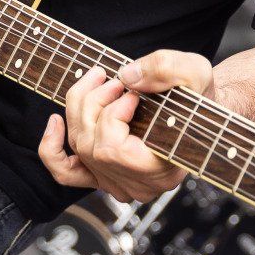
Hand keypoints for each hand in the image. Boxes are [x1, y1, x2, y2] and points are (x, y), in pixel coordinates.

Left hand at [35, 50, 213, 201]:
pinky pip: (66, 172)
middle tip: (111, 79)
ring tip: (97, 82)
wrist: (202, 115)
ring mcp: (118, 184)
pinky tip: (56, 121)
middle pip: (90, 146)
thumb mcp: (194, 72)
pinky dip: (52, 148)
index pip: (112, 150)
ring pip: (78, 149)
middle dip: (93, 103)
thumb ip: (165, 69)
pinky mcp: (104, 176)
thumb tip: (127, 77)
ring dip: (79, 109)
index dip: (112, 114)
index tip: (133, 93)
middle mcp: (137, 185)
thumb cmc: (201, 99)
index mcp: (161, 170)